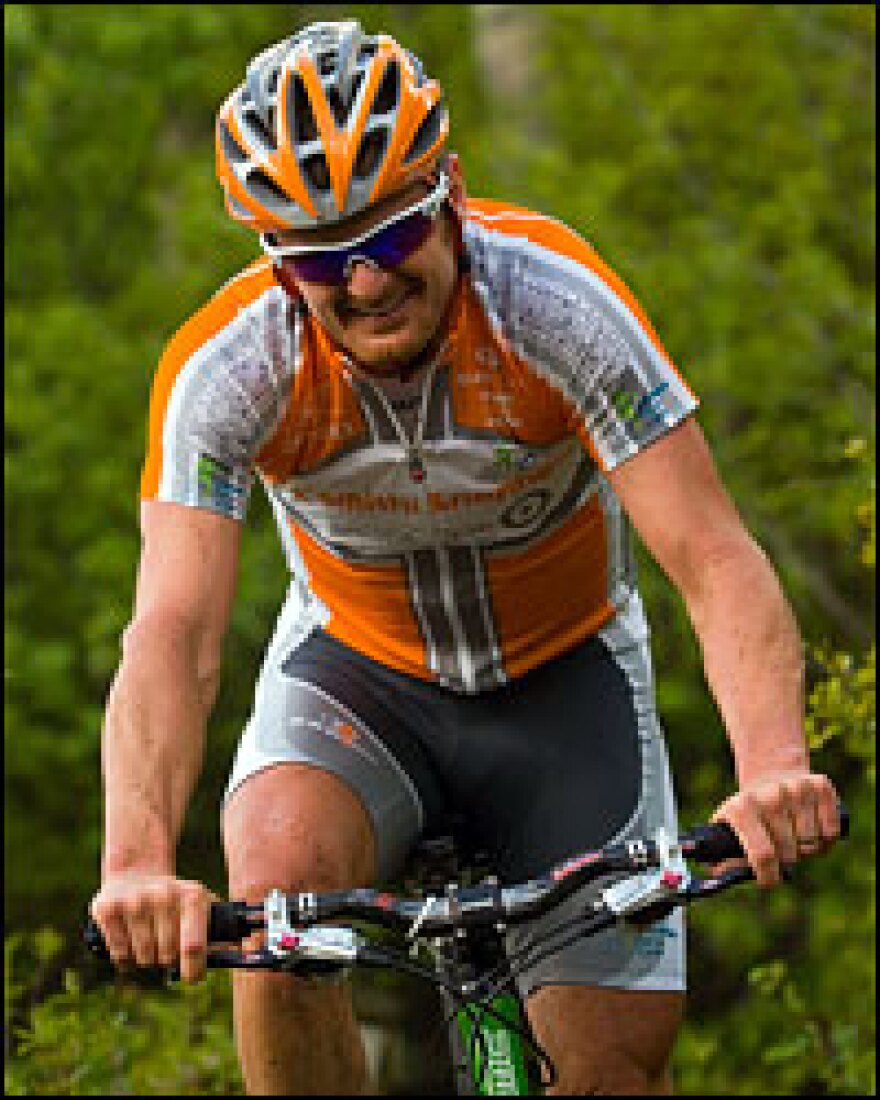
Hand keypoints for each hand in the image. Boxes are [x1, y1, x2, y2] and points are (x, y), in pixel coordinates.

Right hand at [90, 873, 214, 981]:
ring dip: (148, 958)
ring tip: (150, 939)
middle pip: (167, 956)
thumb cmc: (176, 900)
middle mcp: (163, 896)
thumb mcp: (201, 905)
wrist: (136, 872)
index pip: (194, 947)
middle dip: (169, 960)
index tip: (191, 977)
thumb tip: (236, 957)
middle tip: (168, 948)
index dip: (194, 970)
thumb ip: (219, 932)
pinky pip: (120, 956)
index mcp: (192, 896)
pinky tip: (131, 939)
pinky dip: (127, 958)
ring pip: (143, 958)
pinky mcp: (107, 910)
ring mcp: (133, 902)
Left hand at [711, 771, 840, 886]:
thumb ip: (725, 856)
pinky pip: (831, 832)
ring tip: (794, 836)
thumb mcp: (729, 827)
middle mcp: (771, 796)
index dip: (768, 875)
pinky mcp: (821, 787)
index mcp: (743, 808)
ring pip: (813, 844)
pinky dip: (825, 838)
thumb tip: (719, 876)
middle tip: (780, 850)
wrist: (771, 772)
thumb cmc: (749, 811)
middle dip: (787, 860)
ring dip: (806, 848)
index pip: (763, 855)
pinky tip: (812, 826)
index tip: (769, 879)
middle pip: (790, 853)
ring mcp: (798, 789)